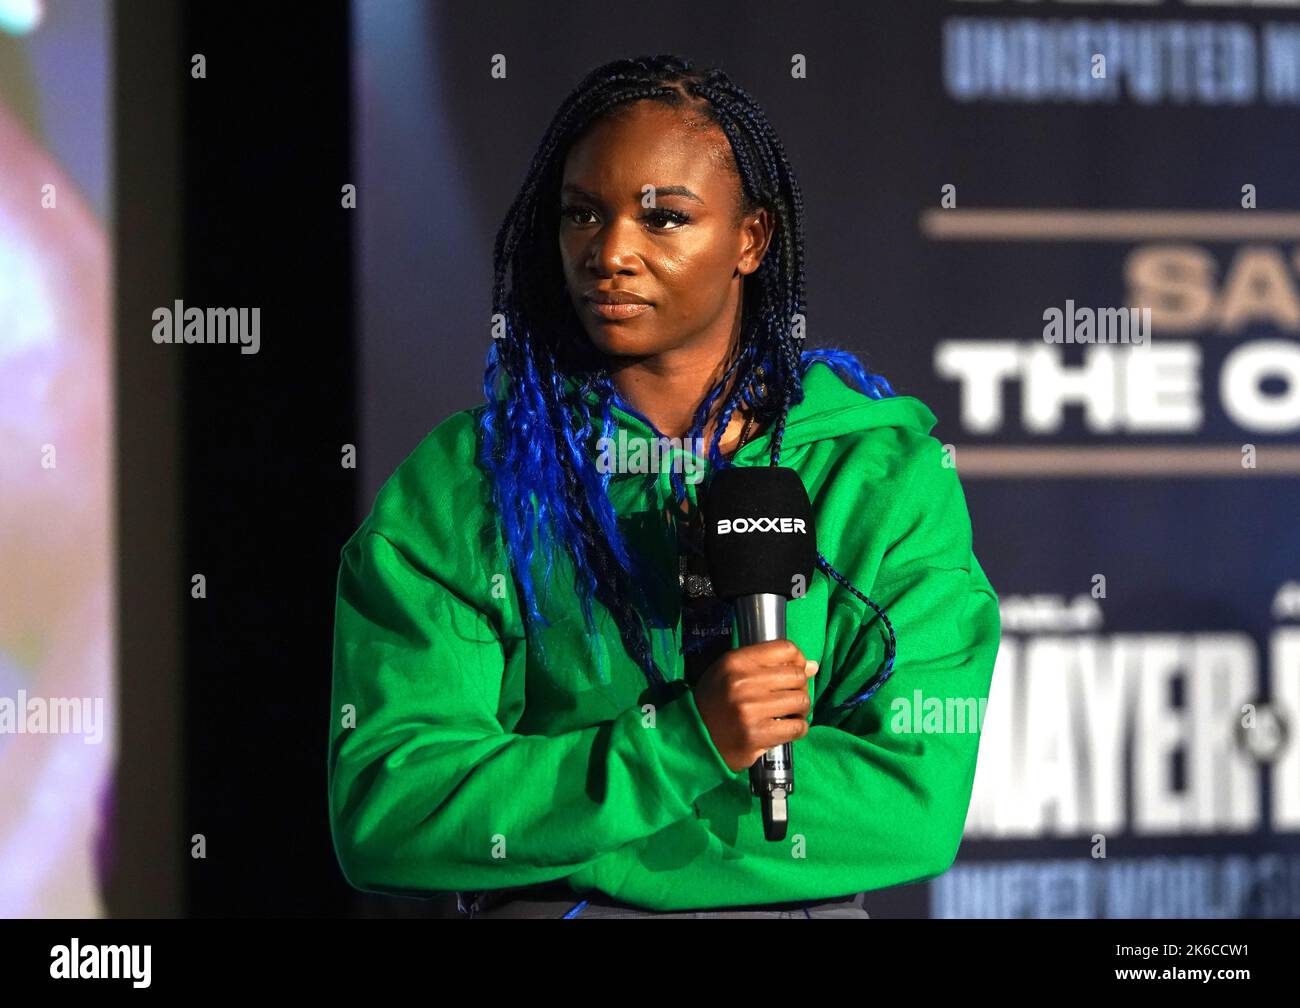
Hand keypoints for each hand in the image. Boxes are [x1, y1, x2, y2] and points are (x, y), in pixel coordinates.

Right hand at [692, 639, 817, 772]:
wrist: (694, 736)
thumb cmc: (715, 701)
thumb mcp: (730, 671)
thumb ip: (767, 664)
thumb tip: (811, 666)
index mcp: (736, 662)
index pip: (786, 649)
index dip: (798, 659)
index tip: (797, 670)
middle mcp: (743, 683)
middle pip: (797, 676)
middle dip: (800, 687)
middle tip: (792, 696)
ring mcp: (750, 710)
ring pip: (801, 702)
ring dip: (800, 709)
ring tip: (790, 713)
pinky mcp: (756, 736)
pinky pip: (796, 728)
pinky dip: (798, 728)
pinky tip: (787, 728)